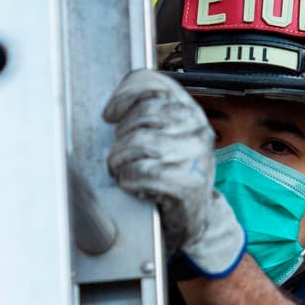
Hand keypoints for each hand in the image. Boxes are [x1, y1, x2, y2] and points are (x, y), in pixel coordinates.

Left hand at [102, 69, 244, 276]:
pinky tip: (132, 184)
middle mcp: (196, 129)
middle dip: (120, 138)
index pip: (154, 84)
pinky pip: (140, 172)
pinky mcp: (185, 184)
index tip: (109, 114)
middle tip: (119, 156)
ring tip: (123, 171)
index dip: (124, 95)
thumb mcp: (168, 138)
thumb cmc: (174, 176)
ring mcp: (194, 156)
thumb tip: (116, 106)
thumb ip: (150, 117)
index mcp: (190, 112)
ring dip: (119, 161)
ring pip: (137, 144)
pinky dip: (128, 180)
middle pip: (141, 116)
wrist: (195, 220)